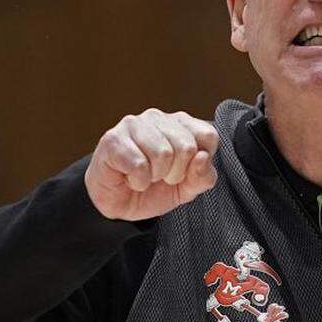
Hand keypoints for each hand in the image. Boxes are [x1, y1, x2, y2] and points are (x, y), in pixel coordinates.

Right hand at [85, 109, 218, 220]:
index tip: (184, 171)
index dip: (199, 163)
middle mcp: (159, 117)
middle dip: (176, 173)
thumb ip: (204, 176)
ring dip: (155, 177)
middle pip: (187, 147)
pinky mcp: (113, 138)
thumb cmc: (154, 189)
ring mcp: (134, 124)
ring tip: (145, 176)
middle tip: (161, 177)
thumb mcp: (188, 188)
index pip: (209, 135)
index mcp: (182, 124)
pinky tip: (130, 178)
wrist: (118, 203)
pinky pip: (139, 165)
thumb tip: (202, 157)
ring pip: (163, 154)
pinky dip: (138, 181)